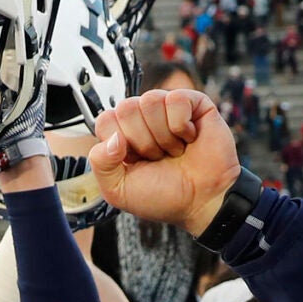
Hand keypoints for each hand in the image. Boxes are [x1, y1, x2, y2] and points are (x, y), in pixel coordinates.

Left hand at [89, 91, 240, 235]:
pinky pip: (176, 99)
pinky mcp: (194, 103)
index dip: (119, 144)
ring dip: (163, 135)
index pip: (105, 120)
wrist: (202, 202)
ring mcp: (168, 109)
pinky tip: (189, 138)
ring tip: (175, 150)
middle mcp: (144, 118)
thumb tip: (113, 137)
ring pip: (150, 101)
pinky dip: (182, 126)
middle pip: (126, 108)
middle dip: (143, 141)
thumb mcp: (119, 190)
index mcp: (123, 135)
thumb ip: (100, 164)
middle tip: (159, 158)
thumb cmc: (165, 197)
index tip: (136, 162)